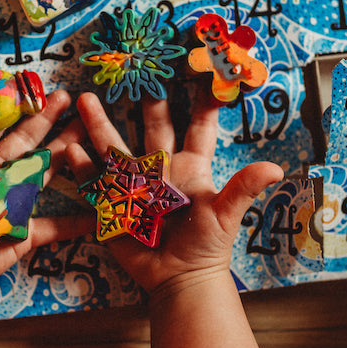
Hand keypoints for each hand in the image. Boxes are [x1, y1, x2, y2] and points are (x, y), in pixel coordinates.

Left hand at [0, 90, 88, 293]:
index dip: (12, 108)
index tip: (31, 86)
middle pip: (26, 143)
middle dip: (49, 121)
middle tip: (72, 98)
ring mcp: (11, 204)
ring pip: (45, 173)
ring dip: (67, 155)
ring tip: (91, 135)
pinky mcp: (21, 234)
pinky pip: (52, 227)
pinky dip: (74, 223)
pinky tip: (96, 214)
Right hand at [66, 89, 283, 294]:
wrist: (180, 279)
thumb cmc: (207, 246)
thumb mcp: (225, 215)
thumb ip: (243, 188)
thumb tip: (276, 168)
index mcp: (191, 166)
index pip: (198, 126)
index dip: (202, 101)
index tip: (201, 70)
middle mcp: (162, 168)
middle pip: (152, 126)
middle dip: (146, 99)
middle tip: (136, 68)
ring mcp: (136, 184)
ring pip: (115, 147)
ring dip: (99, 124)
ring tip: (84, 97)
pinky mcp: (115, 203)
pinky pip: (95, 182)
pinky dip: (82, 166)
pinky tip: (70, 149)